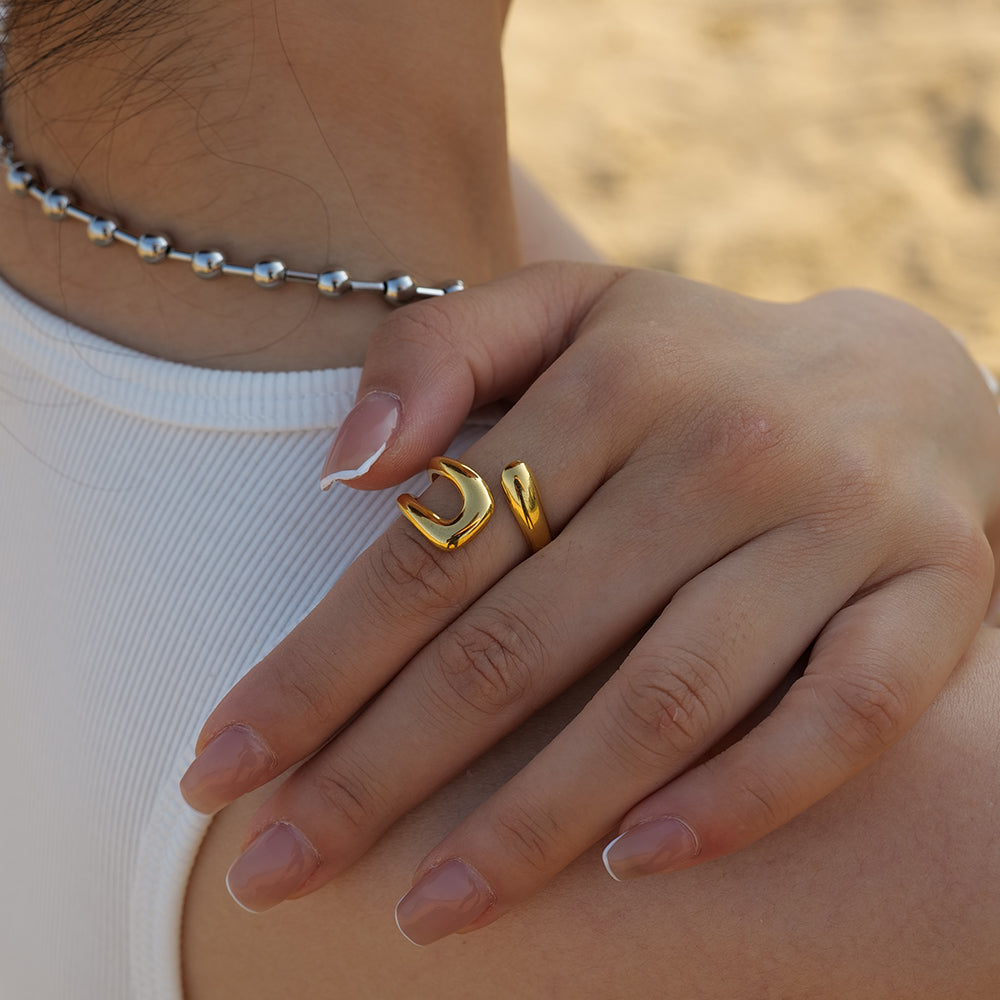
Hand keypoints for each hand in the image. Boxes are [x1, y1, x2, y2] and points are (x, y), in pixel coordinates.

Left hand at [179, 262, 999, 942]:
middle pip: (519, 643)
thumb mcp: (568, 314)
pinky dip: (736, 801)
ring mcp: (834, 530)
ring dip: (532, 824)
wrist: (903, 380)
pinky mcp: (930, 598)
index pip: (436, 552)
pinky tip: (631, 867)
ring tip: (425, 913)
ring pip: (661, 701)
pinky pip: (834, 719)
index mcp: (613, 380)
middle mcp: (723, 452)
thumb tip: (347, 469)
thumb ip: (440, 355)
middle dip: (380, 773)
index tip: (220, 766)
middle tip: (271, 873)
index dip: (316, 669)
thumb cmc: (697, 362)